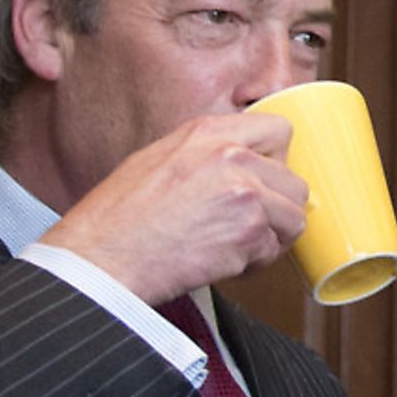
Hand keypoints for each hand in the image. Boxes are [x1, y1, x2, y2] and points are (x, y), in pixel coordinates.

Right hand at [39, 114, 307, 304]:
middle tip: (246, 228)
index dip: (276, 162)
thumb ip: (209, 157)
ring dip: (269, 240)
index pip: (279, 130)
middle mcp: (231, 155)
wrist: (101, 255)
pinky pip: (273, 252)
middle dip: (277, 211)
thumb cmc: (118, 218)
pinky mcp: (248, 231)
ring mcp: (244, 192)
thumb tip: (248, 169)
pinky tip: (219, 263)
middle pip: (295, 182)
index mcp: (207, 132)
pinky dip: (253, 265)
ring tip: (231, 248)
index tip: (262, 184)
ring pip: (294, 219)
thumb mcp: (160, 159)